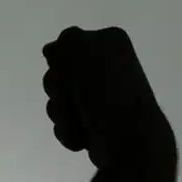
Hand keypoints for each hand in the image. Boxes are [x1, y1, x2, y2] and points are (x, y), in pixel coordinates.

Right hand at [41, 26, 176, 168]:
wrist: (129, 141)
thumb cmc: (107, 91)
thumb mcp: (83, 50)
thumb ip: (66, 40)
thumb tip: (52, 51)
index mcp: (109, 44)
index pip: (65, 46)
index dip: (59, 62)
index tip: (65, 72)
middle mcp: (106, 68)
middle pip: (58, 74)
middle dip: (58, 89)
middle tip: (71, 98)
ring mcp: (99, 98)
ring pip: (58, 101)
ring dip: (62, 113)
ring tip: (80, 122)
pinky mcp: (94, 124)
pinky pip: (65, 123)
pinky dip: (69, 130)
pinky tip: (82, 137)